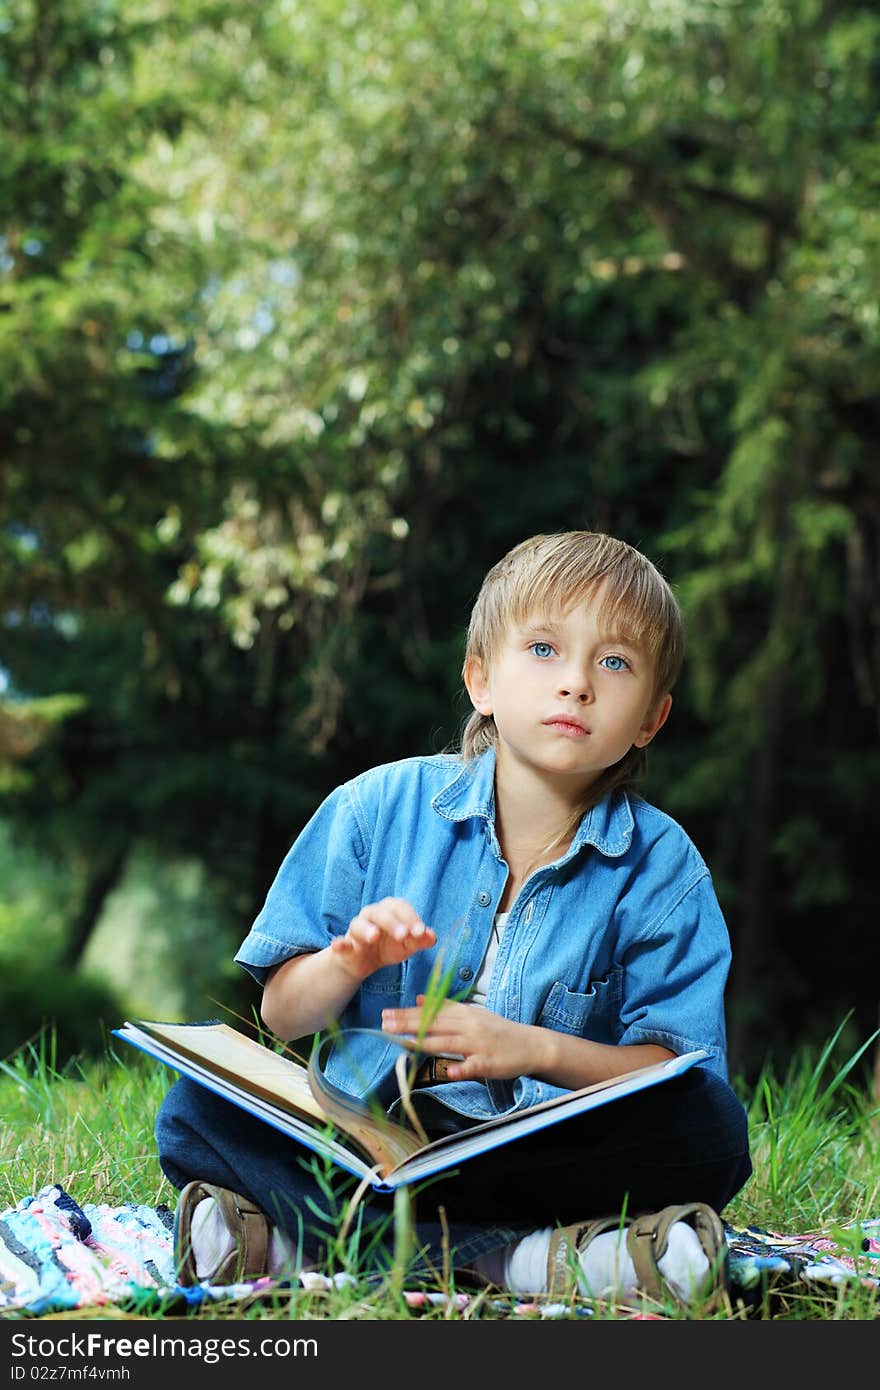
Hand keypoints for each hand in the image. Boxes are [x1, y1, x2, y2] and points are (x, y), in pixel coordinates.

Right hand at [330, 898, 436, 981]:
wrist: (365, 963)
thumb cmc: (389, 947)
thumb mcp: (407, 945)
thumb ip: (420, 940)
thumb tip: (432, 936)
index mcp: (389, 911)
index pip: (400, 907)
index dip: (411, 917)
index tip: (421, 932)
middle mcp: (371, 915)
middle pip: (380, 912)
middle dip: (393, 922)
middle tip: (403, 935)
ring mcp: (356, 929)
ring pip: (358, 924)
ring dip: (366, 929)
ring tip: (374, 936)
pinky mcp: (344, 946)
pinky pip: (339, 942)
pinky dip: (339, 943)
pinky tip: (339, 945)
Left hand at [382, 996, 547, 1080]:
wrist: (530, 1044)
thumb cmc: (497, 1030)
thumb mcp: (473, 1013)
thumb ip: (446, 1006)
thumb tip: (420, 998)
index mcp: (464, 1013)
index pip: (431, 1012)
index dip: (408, 1014)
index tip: (387, 1014)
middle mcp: (469, 1026)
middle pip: (435, 1025)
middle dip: (409, 1024)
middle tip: (385, 1024)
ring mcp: (478, 1044)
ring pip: (448, 1043)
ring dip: (426, 1042)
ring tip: (404, 1042)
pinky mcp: (488, 1063)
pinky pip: (472, 1066)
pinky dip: (460, 1068)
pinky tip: (448, 1071)